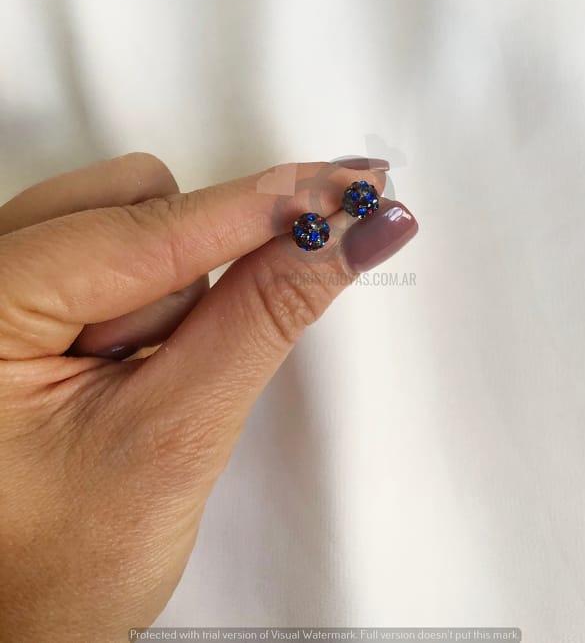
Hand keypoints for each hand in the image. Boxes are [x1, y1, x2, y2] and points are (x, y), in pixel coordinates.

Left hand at [0, 153, 416, 641]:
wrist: (19, 615)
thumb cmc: (57, 565)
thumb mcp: (173, 438)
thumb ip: (262, 319)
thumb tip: (341, 239)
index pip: (146, 230)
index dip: (260, 209)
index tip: (346, 187)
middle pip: (128, 202)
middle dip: (184, 277)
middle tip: (171, 368)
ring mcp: (3, 281)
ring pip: (127, 215)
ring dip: (165, 291)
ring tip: (133, 380)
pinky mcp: (28, 291)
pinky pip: (113, 244)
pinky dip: (148, 291)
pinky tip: (128, 358)